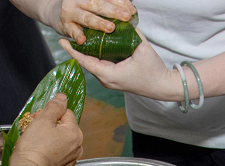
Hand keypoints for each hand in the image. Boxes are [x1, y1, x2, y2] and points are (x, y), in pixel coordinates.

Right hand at [11, 93, 83, 165]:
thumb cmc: (34, 145)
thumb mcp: (43, 120)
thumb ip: (55, 106)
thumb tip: (63, 97)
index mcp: (75, 133)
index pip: (66, 113)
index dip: (51, 113)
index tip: (39, 118)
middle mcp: (78, 147)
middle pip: (65, 127)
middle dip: (51, 125)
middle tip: (35, 128)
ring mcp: (72, 159)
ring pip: (62, 140)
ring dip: (51, 137)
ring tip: (37, 141)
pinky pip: (60, 153)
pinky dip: (52, 150)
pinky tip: (42, 152)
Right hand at [47, 0, 135, 43]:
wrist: (56, 12)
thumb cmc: (82, 10)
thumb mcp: (94, 5)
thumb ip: (109, 7)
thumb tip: (130, 12)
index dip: (120, 3)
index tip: (132, 11)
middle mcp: (80, 0)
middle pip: (98, 4)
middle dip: (113, 11)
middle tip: (126, 17)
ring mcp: (71, 11)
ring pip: (87, 17)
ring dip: (99, 23)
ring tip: (110, 28)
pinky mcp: (64, 24)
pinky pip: (72, 30)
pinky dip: (77, 35)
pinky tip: (83, 40)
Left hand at [60, 32, 181, 99]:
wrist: (162, 86)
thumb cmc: (153, 71)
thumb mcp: (142, 48)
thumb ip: (130, 32)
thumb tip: (120, 19)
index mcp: (109, 74)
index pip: (85, 61)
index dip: (72, 51)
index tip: (61, 41)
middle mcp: (106, 80)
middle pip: (87, 62)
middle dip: (78, 48)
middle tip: (71, 33)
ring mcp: (110, 81)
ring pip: (93, 64)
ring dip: (87, 52)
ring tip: (81, 37)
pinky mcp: (114, 79)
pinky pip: (100, 66)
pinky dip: (96, 55)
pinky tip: (95, 45)